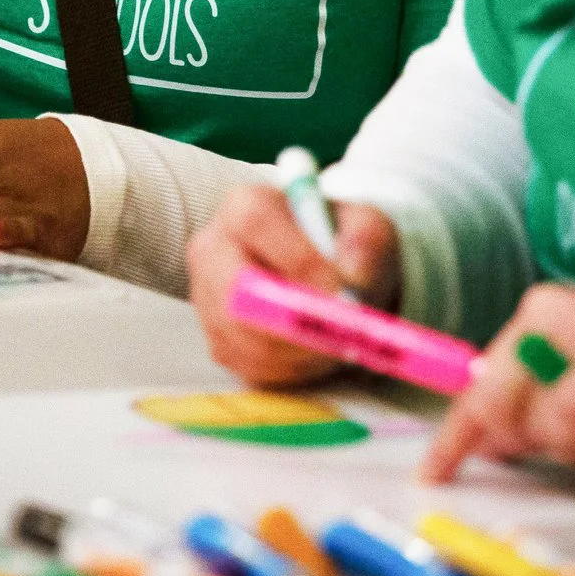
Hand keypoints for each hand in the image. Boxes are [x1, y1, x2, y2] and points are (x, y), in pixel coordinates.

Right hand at [187, 184, 398, 386]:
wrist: (329, 275)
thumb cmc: (342, 245)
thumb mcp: (367, 227)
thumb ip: (366, 243)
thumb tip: (352, 278)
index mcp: (244, 205)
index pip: (257, 222)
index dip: (298, 258)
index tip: (340, 291)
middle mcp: (214, 249)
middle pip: (233, 291)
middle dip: (289, 321)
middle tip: (337, 336)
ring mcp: (207, 299)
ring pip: (243, 337)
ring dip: (298, 350)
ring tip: (336, 342)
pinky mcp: (218, 342)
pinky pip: (250, 367)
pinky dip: (291, 369)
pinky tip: (316, 354)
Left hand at [421, 283, 574, 482]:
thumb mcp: (561, 383)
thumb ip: (519, 403)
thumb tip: (479, 442)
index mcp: (536, 313)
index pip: (479, 380)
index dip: (454, 434)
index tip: (433, 472)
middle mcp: (552, 313)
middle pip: (492, 401)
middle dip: (509, 442)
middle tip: (538, 454)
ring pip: (529, 417)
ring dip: (555, 448)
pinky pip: (567, 418)